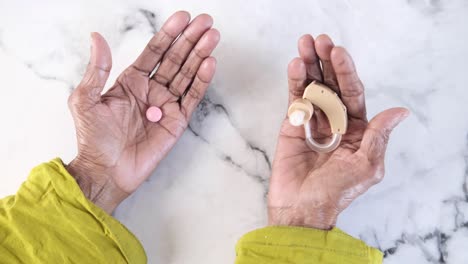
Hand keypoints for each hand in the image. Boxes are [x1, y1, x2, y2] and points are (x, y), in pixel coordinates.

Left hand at [67, 11, 219, 213]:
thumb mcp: (86, 99)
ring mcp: (166, 105)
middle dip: (190, 40)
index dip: (169, 34)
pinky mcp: (177, 121)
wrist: (106, 171)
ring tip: (212, 37)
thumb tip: (97, 37)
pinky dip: (201, 81)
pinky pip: (192, 98)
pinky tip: (209, 64)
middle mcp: (152, 90)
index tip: (182, 18)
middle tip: (205, 22)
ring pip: (187, 75)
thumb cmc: (94, 138)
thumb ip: (97, 69)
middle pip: (176, 59)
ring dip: (200, 55)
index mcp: (132, 81)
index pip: (154, 52)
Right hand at [268, 34, 408, 229]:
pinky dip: (294, 82)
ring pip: (312, 88)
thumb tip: (400, 112)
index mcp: (356, 130)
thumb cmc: (335, 193)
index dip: (346, 72)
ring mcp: (313, 123)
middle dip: (325, 62)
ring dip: (309, 66)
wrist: (301, 209)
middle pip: (331, 85)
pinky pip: (295, 100)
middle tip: (318, 41)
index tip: (337, 53)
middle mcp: (335, 122)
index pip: (352, 93)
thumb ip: (377, 137)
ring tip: (304, 45)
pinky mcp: (292, 126)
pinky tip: (295, 66)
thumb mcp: (365, 166)